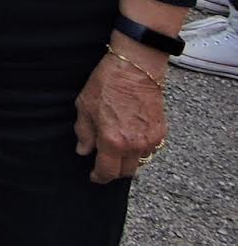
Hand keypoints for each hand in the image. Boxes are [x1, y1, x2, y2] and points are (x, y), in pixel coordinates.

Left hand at [74, 49, 167, 183]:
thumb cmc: (107, 83)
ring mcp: (150, 140)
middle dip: (114, 170)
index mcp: (112, 140)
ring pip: (139, 162)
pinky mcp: (161, 132)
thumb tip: (83, 151)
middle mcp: (134, 145)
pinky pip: (150, 150)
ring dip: (128, 160)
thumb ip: (84, 132)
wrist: (136, 68)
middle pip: (125, 171)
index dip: (99, 177)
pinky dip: (140, 149)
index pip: (108, 171)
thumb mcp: (85, 106)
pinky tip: (131, 137)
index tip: (94, 176)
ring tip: (117, 146)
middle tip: (104, 161)